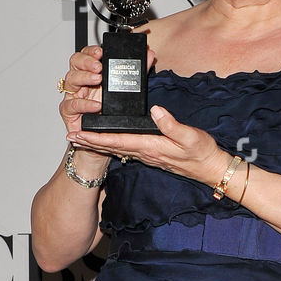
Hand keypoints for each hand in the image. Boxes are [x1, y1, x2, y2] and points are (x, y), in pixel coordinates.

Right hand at [59, 42, 143, 154]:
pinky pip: (71, 105)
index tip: (101, 52)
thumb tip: (150, 55)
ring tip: (98, 80)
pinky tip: (96, 105)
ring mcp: (73, 95)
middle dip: (87, 62)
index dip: (91, 51)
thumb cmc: (110, 112)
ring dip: (84, 77)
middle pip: (75, 62)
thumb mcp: (126, 89)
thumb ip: (137, 72)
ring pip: (71, 80)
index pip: (86, 55)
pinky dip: (84, 104)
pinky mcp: (69, 112)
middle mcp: (80, 82)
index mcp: (91, 73)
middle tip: (99, 66)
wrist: (103, 136)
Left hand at [68, 98, 229, 187]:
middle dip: (89, 143)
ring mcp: (147, 155)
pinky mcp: (152, 154)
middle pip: (110, 147)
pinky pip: (126, 149)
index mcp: (150, 147)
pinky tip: (107, 142)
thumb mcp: (191, 137)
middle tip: (69, 137)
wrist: (211, 169)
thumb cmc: (202, 154)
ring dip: (97, 144)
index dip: (95, 138)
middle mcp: (145, 153)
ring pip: (116, 149)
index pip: (116, 141)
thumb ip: (172, 125)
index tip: (78, 134)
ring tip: (81, 139)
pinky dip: (112, 144)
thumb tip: (156, 110)